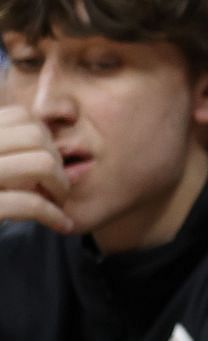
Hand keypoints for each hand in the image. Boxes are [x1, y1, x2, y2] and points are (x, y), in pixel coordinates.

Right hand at [0, 106, 73, 232]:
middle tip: (56, 187)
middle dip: (56, 161)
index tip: (45, 164)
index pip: (20, 116)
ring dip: (59, 185)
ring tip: (57, 202)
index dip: (43, 140)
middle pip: (36, 136)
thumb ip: (10, 153)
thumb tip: (64, 153)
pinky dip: (54, 215)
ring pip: (41, 163)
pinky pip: (31, 204)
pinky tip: (61, 224)